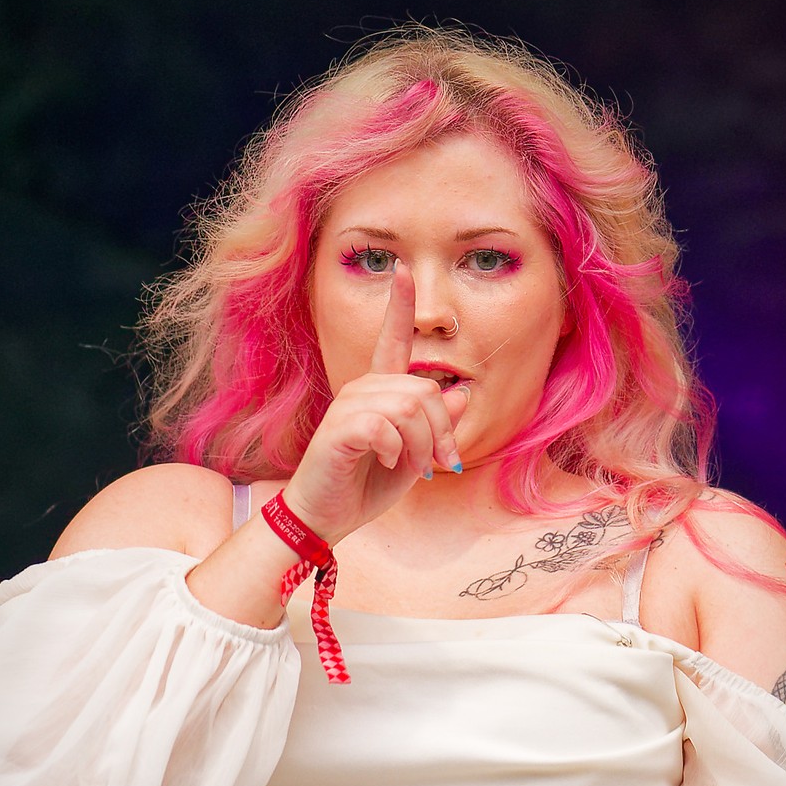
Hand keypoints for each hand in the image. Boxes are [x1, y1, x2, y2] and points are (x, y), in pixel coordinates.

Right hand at [282, 261, 469, 545]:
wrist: (325, 517)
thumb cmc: (364, 487)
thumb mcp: (413, 457)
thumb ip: (436, 427)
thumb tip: (460, 392)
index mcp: (378, 392)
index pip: (390, 340)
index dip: (399, 306)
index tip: (404, 269)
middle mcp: (361, 390)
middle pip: (424, 390)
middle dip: (441, 431)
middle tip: (439, 463)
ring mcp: (347, 406)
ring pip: (409, 408)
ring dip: (422, 445)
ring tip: (413, 468)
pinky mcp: (339, 428)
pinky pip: (386, 426)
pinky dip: (396, 450)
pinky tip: (386, 461)